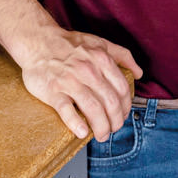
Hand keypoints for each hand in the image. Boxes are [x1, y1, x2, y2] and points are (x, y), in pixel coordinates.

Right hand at [17, 27, 141, 141]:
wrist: (38, 41)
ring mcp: (70, 81)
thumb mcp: (100, 43)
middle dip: (115, 121)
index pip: (122, 89)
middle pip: (110, 102)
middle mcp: (88, 71)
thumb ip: (122, 55)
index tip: (123, 115)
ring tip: (102, 136)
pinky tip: (82, 133)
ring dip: (101, 127)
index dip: (126, 106)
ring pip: (92, 109)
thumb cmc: (70, 45)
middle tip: (113, 129)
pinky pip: (67, 110)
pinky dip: (76, 124)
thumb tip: (138, 72)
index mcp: (101, 59)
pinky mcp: (53, 91)